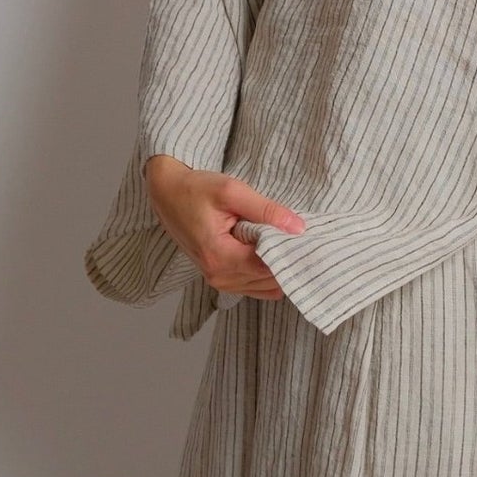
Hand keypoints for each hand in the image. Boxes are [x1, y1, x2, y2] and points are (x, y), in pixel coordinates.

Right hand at [144, 155, 306, 300]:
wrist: (168, 193)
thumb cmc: (196, 189)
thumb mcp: (232, 191)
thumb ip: (266, 210)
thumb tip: (298, 227)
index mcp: (220, 257)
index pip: (269, 267)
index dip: (291, 254)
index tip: (308, 239)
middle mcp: (219, 277)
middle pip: (269, 280)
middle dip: (287, 260)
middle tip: (301, 238)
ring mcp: (219, 281)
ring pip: (264, 286)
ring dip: (278, 267)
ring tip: (285, 241)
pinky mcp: (220, 278)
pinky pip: (255, 285)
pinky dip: (267, 272)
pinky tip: (272, 251)